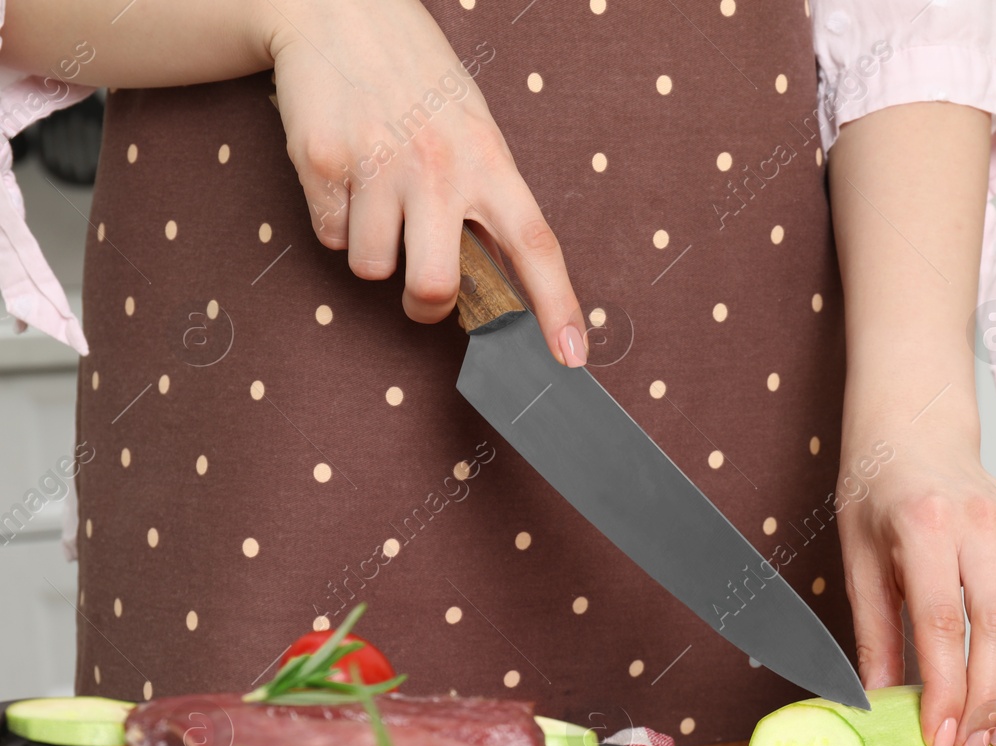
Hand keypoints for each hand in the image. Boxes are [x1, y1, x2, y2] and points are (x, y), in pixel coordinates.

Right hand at [264, 0, 586, 361]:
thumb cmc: (418, 80)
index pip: (536, 245)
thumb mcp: (474, 129)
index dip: (557, 306)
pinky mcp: (320, 163)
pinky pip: (331, 235)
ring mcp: (377, 165)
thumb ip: (488, 201)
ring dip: (374, 251)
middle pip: (434, 289)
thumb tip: (497, 283)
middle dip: (425, 306)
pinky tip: (347, 173)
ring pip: (371, 269)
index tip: (570, 356)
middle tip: (423, 288)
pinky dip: (336, 219)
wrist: (337, 9)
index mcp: (490, 159)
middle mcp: (437, 166)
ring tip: (378, 196)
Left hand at [837, 430, 995, 745]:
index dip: (946, 689)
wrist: (915, 429)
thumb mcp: (859, 559)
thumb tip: (878, 706)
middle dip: (989, 699)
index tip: (939, 738)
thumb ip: (872, 632)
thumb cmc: (878, 493)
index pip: (943, 621)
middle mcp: (981, 525)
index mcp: (924, 526)